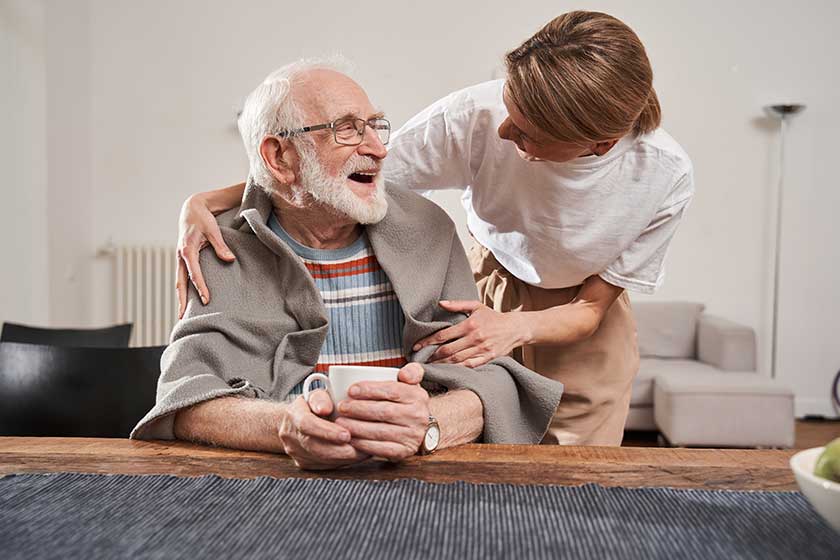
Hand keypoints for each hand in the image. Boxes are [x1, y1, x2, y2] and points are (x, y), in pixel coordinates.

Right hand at [176, 194, 235, 318]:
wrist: (192, 209)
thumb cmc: (203, 219)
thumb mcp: (213, 230)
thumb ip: (220, 245)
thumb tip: (230, 259)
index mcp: (187, 249)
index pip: (194, 273)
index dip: (200, 287)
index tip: (206, 300)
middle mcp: (180, 256)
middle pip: (179, 282)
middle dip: (181, 300)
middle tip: (182, 317)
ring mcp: (180, 258)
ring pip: (179, 280)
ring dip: (180, 296)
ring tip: (182, 313)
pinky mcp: (183, 258)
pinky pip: (182, 276)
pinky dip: (183, 287)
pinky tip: (187, 298)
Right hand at [278, 391, 369, 469]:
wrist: (293, 422)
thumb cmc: (309, 406)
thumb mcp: (315, 395)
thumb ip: (321, 398)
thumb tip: (325, 409)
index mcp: (293, 415)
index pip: (307, 425)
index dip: (327, 431)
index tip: (346, 434)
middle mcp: (291, 437)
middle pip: (316, 447)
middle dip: (341, 449)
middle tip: (363, 445)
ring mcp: (296, 453)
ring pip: (322, 460)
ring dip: (346, 457)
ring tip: (365, 450)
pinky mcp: (305, 463)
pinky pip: (325, 466)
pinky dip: (343, 461)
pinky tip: (357, 454)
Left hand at [334, 363, 429, 461]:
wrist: (422, 430)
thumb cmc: (407, 403)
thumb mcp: (412, 384)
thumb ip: (411, 372)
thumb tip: (404, 374)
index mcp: (418, 396)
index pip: (392, 391)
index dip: (369, 390)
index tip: (350, 390)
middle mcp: (418, 417)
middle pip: (384, 411)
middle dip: (359, 409)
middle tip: (341, 406)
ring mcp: (412, 436)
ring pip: (380, 431)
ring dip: (357, 427)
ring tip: (340, 422)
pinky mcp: (404, 452)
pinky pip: (381, 449)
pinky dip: (363, 443)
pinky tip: (350, 438)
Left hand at [412, 300, 532, 367]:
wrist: (515, 328)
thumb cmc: (493, 317)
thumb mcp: (476, 306)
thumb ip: (457, 304)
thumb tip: (440, 303)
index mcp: (469, 325)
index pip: (443, 335)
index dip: (427, 342)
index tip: (416, 346)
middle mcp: (474, 338)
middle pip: (447, 350)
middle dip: (431, 356)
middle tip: (420, 360)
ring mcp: (481, 350)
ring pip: (457, 360)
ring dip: (442, 364)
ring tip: (430, 367)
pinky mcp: (488, 358)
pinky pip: (470, 366)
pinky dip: (458, 369)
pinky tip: (448, 371)